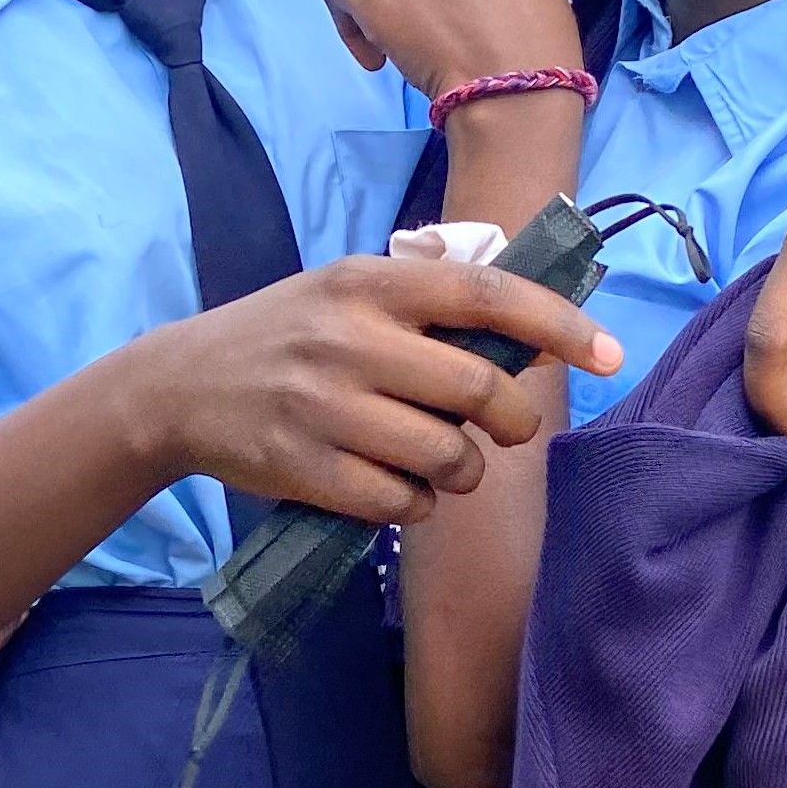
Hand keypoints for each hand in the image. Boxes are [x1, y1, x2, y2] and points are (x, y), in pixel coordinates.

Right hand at [134, 251, 621, 528]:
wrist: (178, 386)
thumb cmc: (284, 334)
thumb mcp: (343, 287)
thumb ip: (426, 297)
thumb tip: (530, 327)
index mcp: (369, 284)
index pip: (486, 294)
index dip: (558, 324)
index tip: (608, 353)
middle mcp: (350, 340)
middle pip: (478, 389)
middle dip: (511, 419)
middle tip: (503, 426)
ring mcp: (327, 408)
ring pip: (447, 454)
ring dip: (465, 469)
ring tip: (443, 461)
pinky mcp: (308, 470)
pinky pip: (403, 502)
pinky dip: (418, 503)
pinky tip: (397, 487)